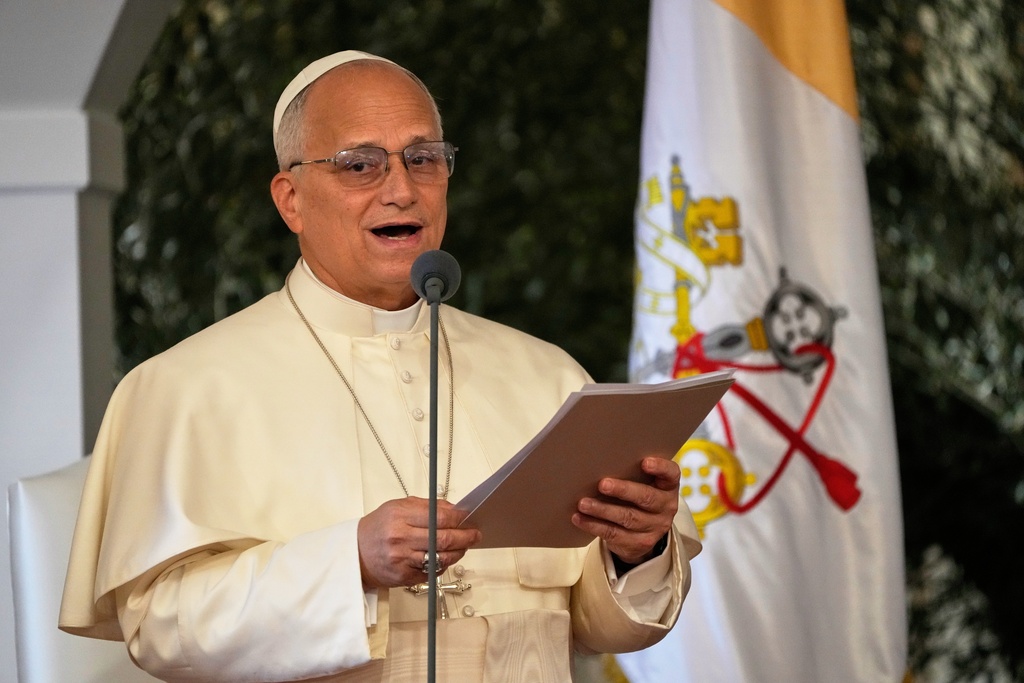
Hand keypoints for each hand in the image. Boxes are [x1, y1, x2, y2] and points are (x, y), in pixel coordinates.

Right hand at [357, 497, 481, 587]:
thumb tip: (455, 509)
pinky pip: (432, 572)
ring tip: (463, 546)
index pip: (440, 517)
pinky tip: (444, 558)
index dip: (460, 518)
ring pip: (441, 558)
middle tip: (475, 535)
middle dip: (465, 537)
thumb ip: (427, 507)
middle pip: (444, 539)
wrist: (355, 553)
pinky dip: (442, 565)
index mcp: (400, 516)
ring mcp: (402, 560)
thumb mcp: (398, 507)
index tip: (469, 517)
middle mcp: (401, 538)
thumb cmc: (378, 527)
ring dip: (458, 552)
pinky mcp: (404, 578)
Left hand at [572, 457, 679, 564]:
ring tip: (583, 503)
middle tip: (603, 484)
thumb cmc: (637, 496)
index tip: (645, 462)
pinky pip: (614, 534)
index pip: (671, 474)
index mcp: (668, 487)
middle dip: (623, 490)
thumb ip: (631, 472)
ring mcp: (654, 528)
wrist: (644, 532)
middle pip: (646, 497)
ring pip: (627, 518)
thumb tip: (598, 461)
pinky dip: (593, 525)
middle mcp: (665, 507)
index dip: (660, 467)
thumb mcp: (642, 483)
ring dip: (602, 510)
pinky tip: (579, 518)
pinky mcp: (639, 544)